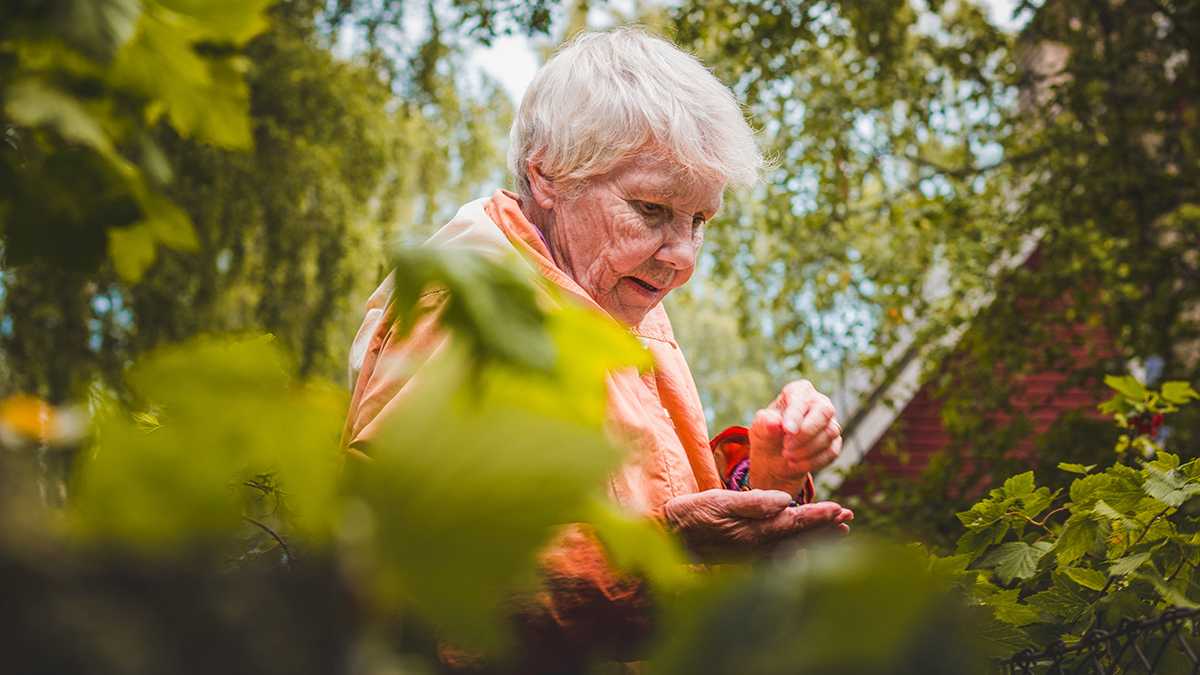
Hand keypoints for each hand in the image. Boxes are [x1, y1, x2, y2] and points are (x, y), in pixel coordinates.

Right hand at [662, 489, 852, 561]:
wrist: (667, 537)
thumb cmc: (691, 514)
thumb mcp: (718, 501)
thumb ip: (752, 502)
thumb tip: (786, 501)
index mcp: (753, 533)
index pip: (795, 523)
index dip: (820, 515)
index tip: (840, 509)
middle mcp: (757, 549)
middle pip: (800, 539)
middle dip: (825, 528)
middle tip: (848, 518)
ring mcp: (751, 556)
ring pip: (793, 547)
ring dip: (816, 538)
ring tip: (837, 530)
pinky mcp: (744, 558)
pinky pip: (780, 555)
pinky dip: (798, 547)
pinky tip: (804, 545)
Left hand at [749, 380, 841, 493]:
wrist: (775, 457)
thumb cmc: (768, 434)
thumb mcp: (759, 429)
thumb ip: (765, 423)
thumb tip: (774, 423)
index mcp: (799, 391)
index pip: (802, 398)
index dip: (796, 415)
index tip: (786, 431)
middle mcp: (819, 403)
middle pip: (824, 412)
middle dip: (806, 433)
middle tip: (786, 448)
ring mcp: (830, 422)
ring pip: (829, 433)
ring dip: (807, 449)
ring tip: (787, 456)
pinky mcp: (835, 443)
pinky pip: (831, 451)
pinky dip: (813, 461)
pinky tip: (795, 464)